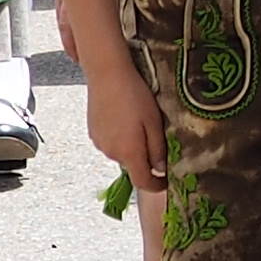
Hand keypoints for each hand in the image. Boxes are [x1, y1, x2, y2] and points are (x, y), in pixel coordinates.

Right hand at [87, 58, 167, 191]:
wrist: (107, 73)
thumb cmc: (135, 95)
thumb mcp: (154, 122)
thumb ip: (157, 149)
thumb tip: (160, 170)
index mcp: (129, 153)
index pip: (143, 182)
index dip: (157, 186)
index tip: (166, 182)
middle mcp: (111, 153)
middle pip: (133, 166)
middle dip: (145, 158)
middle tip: (155, 135)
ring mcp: (99, 143)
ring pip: (122, 153)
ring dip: (132, 146)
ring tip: (138, 122)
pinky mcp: (93, 133)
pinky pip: (111, 143)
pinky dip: (120, 138)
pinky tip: (124, 117)